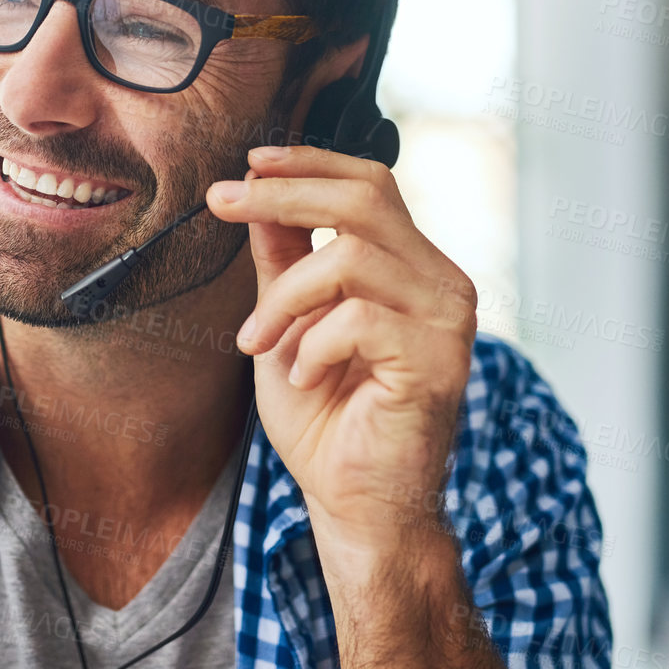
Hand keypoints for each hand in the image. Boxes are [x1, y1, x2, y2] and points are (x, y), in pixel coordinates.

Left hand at [206, 145, 477, 581]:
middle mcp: (442, 282)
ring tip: (256, 343)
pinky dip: (312, 346)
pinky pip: (359, 318)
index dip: (308, 162)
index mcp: (413, 266)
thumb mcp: (287, 323)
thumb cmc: (325, 421)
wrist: (354, 506)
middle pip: (365, 197)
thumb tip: (251, 192)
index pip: (370, 184)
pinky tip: (305, 379)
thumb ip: (282, 260)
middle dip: (283, 194)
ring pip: (351, 256)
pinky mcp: (439, 361)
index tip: (245, 164)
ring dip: (284, 298)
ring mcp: (448, 320)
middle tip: (220, 204)